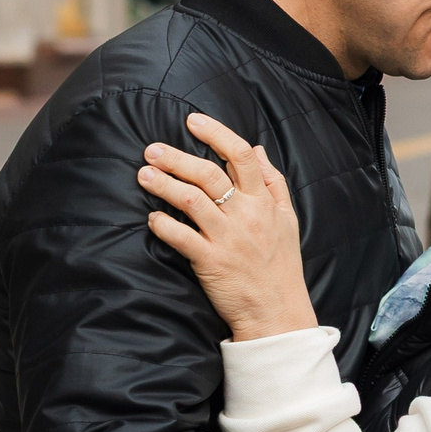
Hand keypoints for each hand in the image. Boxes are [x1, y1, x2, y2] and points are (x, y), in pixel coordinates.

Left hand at [141, 112, 316, 341]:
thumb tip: (256, 149)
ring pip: (191, 201)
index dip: (216, 134)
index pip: (241, 156)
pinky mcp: (210, 262)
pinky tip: (150, 218)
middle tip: (152, 149)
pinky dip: (162, 225)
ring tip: (143, 175)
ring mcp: (227, 238)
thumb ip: (273, 181)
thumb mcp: (288, 218)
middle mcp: (245, 215)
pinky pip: (181, 238)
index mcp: (264, 201)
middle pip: (209, 174)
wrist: (277, 310)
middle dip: (177, 158)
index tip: (193, 121)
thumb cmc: (281, 264)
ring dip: (163, 185)